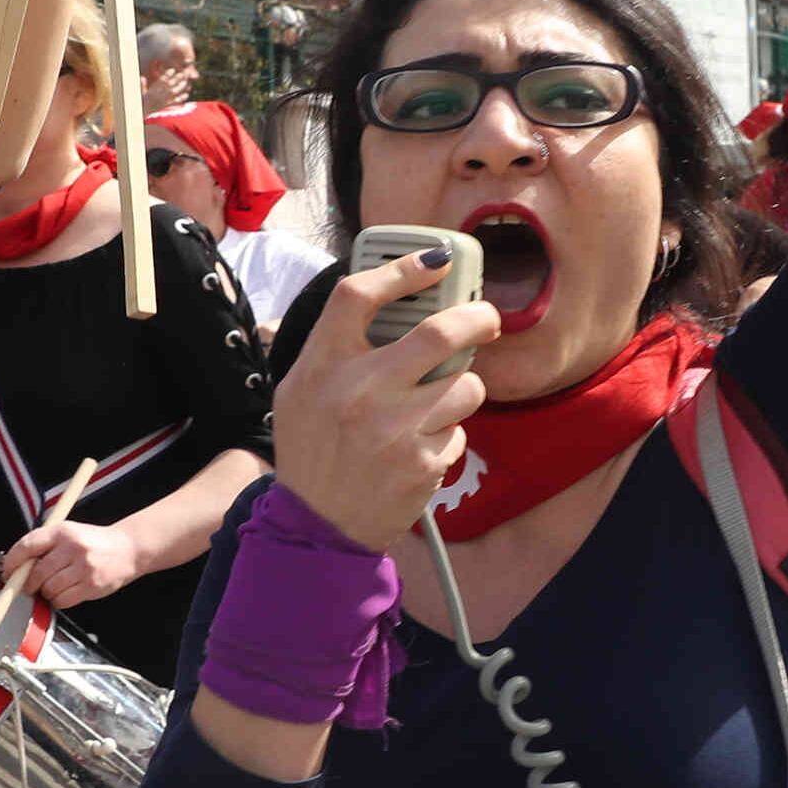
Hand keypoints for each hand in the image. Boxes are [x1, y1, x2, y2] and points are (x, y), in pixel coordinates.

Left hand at [2, 515, 141, 609]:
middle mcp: (72, 547)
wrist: (129, 548)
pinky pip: (63, 600)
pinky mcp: (91, 584)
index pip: (26, 546)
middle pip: (35, 573)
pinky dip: (59, 601)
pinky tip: (65, 593)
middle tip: (31, 586)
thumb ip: (44, 546)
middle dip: (28, 584)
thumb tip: (16, 568)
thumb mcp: (69, 533)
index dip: (12, 563)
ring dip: (46, 593)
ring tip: (54, 586)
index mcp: (62, 531)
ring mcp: (83, 567)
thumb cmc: (94, 542)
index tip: (9, 572)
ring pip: (48, 589)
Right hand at [272, 253, 495, 553]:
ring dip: (462, 390)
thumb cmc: (312, 450)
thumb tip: (392, 304)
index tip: (436, 262)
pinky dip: (448, 435)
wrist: (317, 525)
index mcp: (322, 365)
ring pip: (465, 386)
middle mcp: (359, 391)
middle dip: (477, 318)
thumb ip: (336, 347)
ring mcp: (394, 429)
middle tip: (487, 318)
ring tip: (437, 404)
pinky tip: (421, 447)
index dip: (403, 269)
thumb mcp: (300, 389)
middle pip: (439, 332)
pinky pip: (459, 431)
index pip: (359, 295)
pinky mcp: (422, 463)